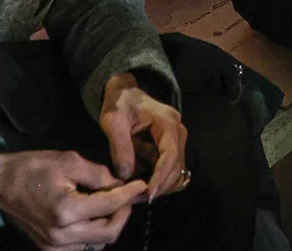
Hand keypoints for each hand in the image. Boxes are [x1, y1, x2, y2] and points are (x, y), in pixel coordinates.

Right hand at [0, 150, 146, 249]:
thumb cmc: (32, 168)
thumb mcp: (68, 161)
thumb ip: (99, 174)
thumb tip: (120, 184)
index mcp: (66, 211)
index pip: (110, 206)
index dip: (130, 195)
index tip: (142, 186)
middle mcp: (62, 235)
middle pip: (109, 233)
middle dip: (123, 213)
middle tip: (127, 196)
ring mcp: (54, 247)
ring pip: (98, 243)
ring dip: (109, 225)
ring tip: (109, 204)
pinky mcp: (49, 250)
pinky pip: (82, 248)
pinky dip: (94, 235)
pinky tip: (92, 217)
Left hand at [99, 74, 188, 200]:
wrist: (123, 92)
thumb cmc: (119, 103)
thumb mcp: (113, 121)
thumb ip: (120, 146)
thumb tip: (126, 175)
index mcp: (167, 122)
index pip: (170, 154)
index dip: (160, 176)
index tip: (147, 193)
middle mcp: (177, 131)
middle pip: (176, 165)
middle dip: (160, 185)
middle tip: (140, 199)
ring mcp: (175, 139)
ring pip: (174, 169)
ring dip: (160, 185)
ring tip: (140, 196)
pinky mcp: (169, 146)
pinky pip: (168, 168)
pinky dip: (158, 179)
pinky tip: (143, 187)